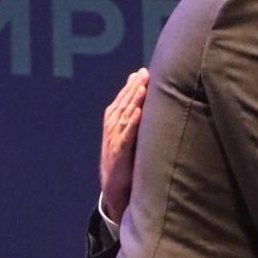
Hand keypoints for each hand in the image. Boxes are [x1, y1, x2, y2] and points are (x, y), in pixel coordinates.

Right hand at [100, 68, 148, 221]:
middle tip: (145, 73)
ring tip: (143, 87)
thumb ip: (132, 114)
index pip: (124, 98)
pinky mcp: (119, 152)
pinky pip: (126, 135)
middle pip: (125, 103)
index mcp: (114, 120)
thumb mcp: (127, 133)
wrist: (114, 185)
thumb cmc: (124, 157)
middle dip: (135, 87)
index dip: (133, 85)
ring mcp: (115, 138)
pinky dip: (132, 123)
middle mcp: (113, 126)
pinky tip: (139, 113)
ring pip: (125, 115)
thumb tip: (141, 93)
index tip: (143, 71)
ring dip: (134, 100)